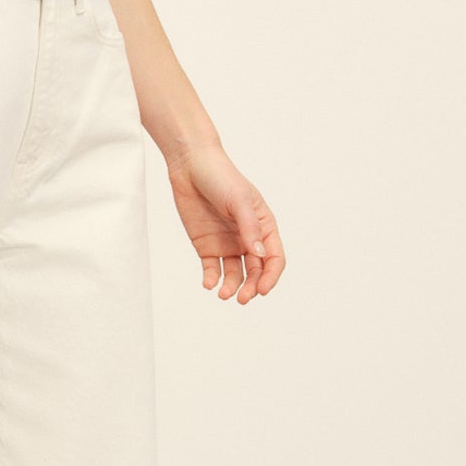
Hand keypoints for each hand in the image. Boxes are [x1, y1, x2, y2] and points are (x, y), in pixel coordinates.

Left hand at [166, 142, 284, 302]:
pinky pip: (212, 268)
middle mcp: (248, 238)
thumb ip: (250, 228)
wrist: (190, 166)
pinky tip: (209, 284)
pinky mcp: (206, 246)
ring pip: (235, 273)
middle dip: (251, 287)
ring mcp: (227, 243)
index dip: (271, 277)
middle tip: (241, 298)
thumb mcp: (239, 201)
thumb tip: (260, 255)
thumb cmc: (221, 177)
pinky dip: (212, 279)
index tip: (263, 290)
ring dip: (232, 286)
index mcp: (263, 226)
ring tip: (223, 294)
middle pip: (256, 271)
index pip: (274, 258)